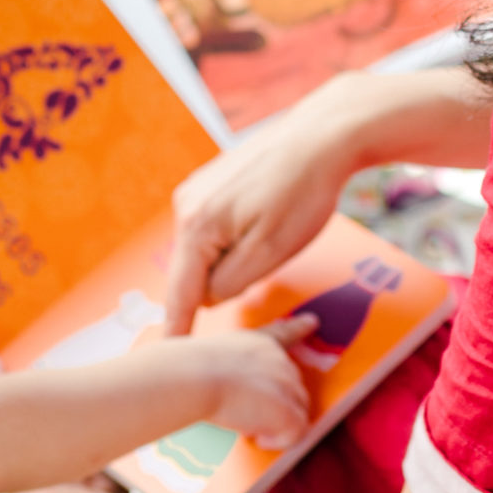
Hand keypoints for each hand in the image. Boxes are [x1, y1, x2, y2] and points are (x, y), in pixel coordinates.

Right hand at [163, 84, 367, 330]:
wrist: (322, 134)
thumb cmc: (303, 193)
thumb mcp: (270, 252)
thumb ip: (231, 283)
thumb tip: (209, 295)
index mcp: (196, 226)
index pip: (180, 292)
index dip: (178, 328)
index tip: (169, 357)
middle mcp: (186, 206)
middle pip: (194, 269)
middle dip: (221, 282)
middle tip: (266, 265)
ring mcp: (198, 189)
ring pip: (208, 248)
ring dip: (234, 256)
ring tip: (276, 234)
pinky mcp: (214, 181)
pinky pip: (216, 227)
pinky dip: (237, 236)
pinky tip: (269, 219)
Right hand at [185, 321, 313, 449]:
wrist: (194, 377)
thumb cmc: (189, 371)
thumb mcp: (212, 357)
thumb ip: (229, 367)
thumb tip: (229, 388)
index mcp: (259, 343)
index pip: (284, 334)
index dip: (299, 328)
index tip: (311, 322)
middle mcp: (279, 360)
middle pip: (294, 387)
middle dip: (277, 404)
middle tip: (245, 414)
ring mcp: (287, 384)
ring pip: (298, 411)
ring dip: (277, 423)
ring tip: (247, 426)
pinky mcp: (287, 411)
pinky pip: (296, 433)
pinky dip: (278, 441)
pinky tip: (257, 438)